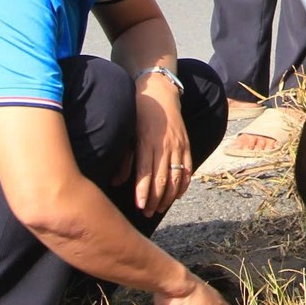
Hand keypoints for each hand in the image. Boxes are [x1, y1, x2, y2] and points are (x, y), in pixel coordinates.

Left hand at [132, 79, 191, 216]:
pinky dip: (184, 184)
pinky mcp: (187, 144)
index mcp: (148, 142)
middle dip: (155, 200)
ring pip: (176, 178)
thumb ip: (124, 158)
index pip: (147, 174)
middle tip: (147, 213)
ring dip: (169, 197)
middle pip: (162, 180)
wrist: (160, 91)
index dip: (144, 192)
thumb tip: (117, 182)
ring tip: (160, 208)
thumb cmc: (139, 111)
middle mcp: (165, 146)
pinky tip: (177, 195)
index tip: (140, 206)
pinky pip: (188, 169)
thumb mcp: (127, 132)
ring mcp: (178, 145)